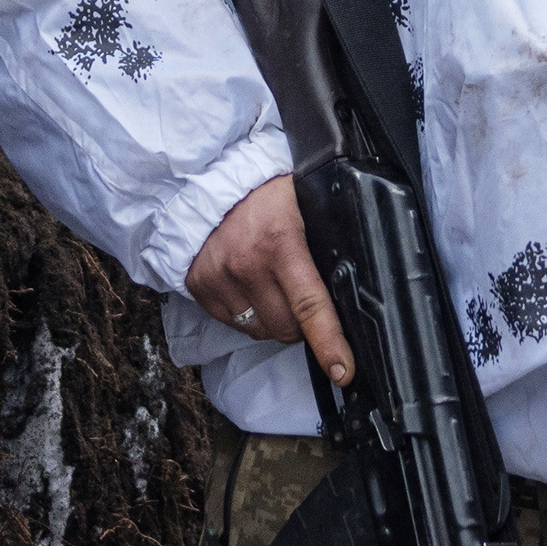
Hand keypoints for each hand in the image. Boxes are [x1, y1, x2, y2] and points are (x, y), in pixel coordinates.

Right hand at [187, 172, 354, 381]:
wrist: (207, 175)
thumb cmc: (263, 189)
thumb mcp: (303, 204)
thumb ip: (322, 242)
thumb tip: (347, 286)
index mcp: (280, 243)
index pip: (310, 305)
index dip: (329, 343)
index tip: (343, 370)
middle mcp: (246, 265)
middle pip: (286, 328)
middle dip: (302, 326)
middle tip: (303, 299)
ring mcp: (218, 278)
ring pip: (259, 330)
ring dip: (273, 321)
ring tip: (273, 288)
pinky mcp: (199, 286)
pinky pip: (233, 323)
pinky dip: (246, 314)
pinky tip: (249, 287)